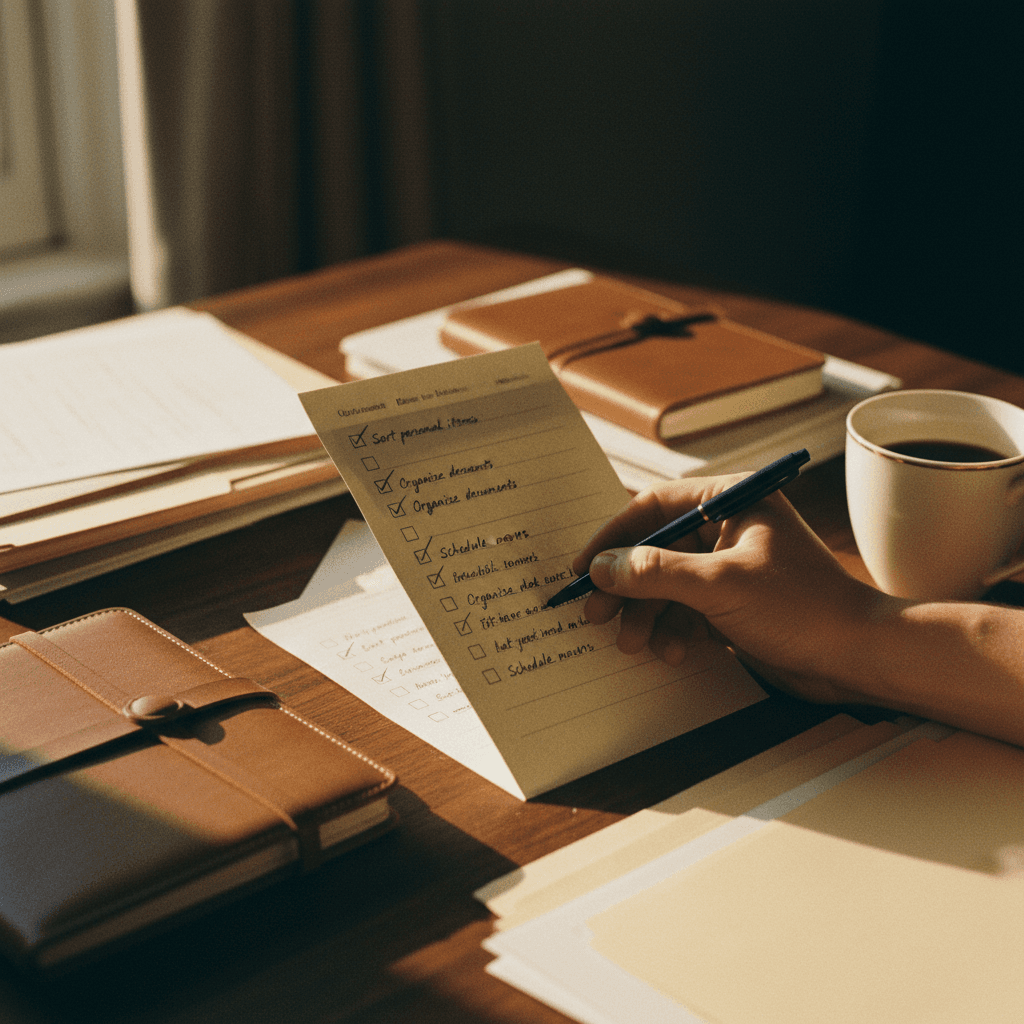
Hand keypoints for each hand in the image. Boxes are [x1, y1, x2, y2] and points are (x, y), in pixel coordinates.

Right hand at [574, 475, 894, 706]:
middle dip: (626, 586)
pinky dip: (673, 632)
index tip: (585, 567)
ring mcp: (729, 568)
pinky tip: (673, 652)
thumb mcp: (719, 585)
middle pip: (655, 550)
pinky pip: (685, 612)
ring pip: (666, 586)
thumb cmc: (802, 607)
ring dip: (646, 616)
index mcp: (731, 500)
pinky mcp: (732, 604)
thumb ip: (654, 573)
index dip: (614, 537)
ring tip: (635, 644)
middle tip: (597, 614)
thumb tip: (602, 568)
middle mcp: (727, 529)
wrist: (857, 657)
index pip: (654, 507)